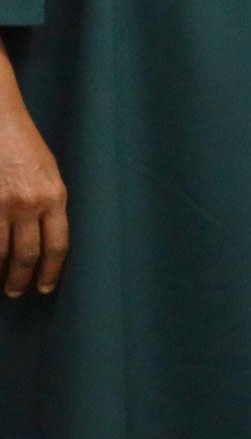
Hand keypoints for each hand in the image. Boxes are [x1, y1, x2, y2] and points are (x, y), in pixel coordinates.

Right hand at [0, 106, 68, 298]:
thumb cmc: (25, 146)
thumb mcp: (49, 173)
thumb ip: (50, 205)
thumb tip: (46, 238)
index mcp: (54, 196)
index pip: (57, 245)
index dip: (51, 271)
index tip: (45, 287)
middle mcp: (28, 204)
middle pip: (27, 255)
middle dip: (22, 279)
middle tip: (17, 291)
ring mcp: (0, 205)